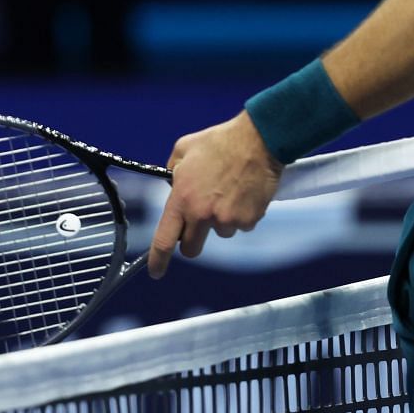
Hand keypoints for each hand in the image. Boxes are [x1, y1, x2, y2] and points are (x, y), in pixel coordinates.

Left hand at [146, 111, 283, 278]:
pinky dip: (242, 214)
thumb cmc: (219, 141)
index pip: (164, 239)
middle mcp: (202, 215)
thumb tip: (173, 185)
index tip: (156, 271)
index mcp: (181, 199)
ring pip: (220, 233)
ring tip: (228, 191)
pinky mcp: (248, 221)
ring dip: (221, 220)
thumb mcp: (183, 149)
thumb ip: (172, 171)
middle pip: (192, 248)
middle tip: (200, 221)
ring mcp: (226, 220)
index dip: (157, 260)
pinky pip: (241, 226)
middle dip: (193, 240)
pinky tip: (243, 192)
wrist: (257, 141)